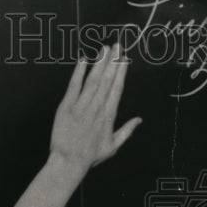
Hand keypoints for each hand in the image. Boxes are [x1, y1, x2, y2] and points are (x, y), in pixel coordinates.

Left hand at [49, 44, 141, 168]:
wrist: (69, 161)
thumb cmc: (91, 156)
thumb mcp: (113, 146)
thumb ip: (127, 130)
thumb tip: (139, 119)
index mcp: (109, 115)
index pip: (117, 88)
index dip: (121, 71)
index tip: (125, 58)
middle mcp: (97, 107)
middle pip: (107, 80)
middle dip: (113, 61)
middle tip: (118, 45)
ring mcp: (82, 105)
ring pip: (93, 80)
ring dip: (100, 63)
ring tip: (105, 48)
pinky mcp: (67, 106)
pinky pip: (74, 85)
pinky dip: (79, 72)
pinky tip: (84, 60)